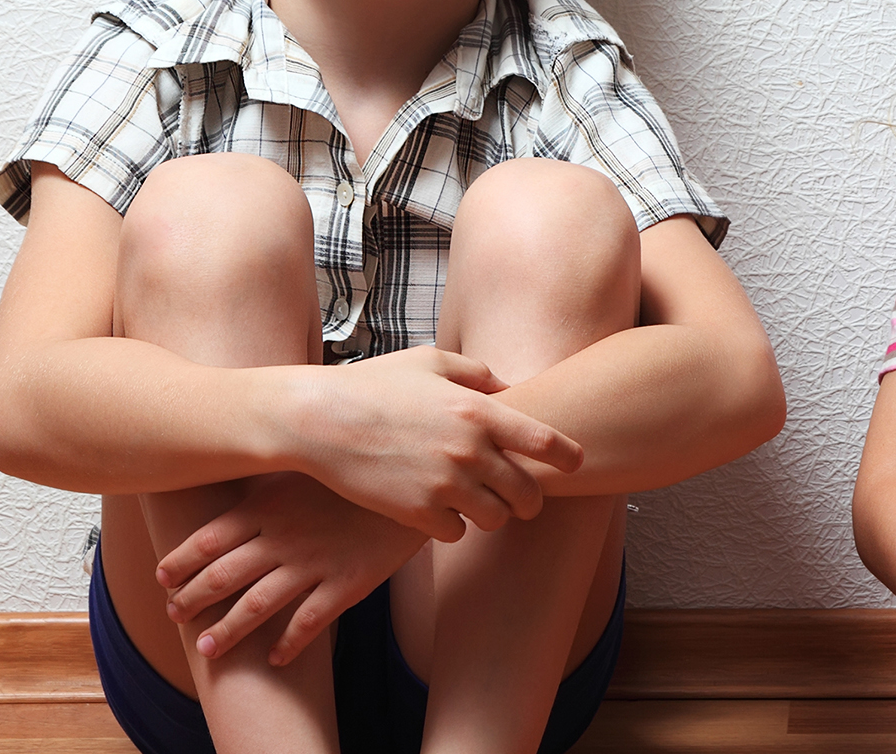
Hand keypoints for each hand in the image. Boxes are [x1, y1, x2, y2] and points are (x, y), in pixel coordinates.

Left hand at [155, 471, 426, 664]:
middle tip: (173, 616)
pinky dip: (288, 644)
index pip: (209, 537)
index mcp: (269, 504)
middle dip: (191, 599)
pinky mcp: (347, 583)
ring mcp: (315, 562)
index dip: (180, 561)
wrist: (414, 482)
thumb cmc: (357, 469)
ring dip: (227, 630)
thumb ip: (269, 480)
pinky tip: (274, 658)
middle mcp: (284, 536)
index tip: (162, 577)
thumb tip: (232, 479)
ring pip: (258, 604)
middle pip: (223, 575)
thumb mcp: (307, 465)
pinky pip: (310, 621)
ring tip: (207, 650)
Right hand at [296, 345, 584, 540]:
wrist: (319, 420)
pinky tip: (436, 509)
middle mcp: (468, 450)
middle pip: (527, 493)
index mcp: (477, 410)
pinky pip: (456, 533)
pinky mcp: (417, 513)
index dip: (567, 456)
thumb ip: (476, 373)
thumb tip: (509, 387)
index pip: (544, 441)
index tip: (575, 464)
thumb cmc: (374, 384)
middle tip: (519, 498)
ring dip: (489, 513)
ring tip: (473, 501)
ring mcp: (444, 485)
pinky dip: (452, 526)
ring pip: (495, 519)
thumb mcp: (429, 361)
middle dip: (527, 499)